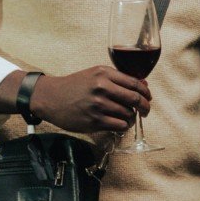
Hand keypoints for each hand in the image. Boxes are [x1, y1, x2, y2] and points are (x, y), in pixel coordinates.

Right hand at [29, 66, 150, 136]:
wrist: (51, 97)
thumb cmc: (75, 86)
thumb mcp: (95, 75)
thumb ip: (118, 78)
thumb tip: (143, 85)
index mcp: (104, 74)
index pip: (135, 83)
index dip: (146, 92)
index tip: (148, 97)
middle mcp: (102, 88)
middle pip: (135, 99)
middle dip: (145, 107)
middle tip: (146, 111)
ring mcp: (98, 105)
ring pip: (128, 114)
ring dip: (132, 118)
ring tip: (128, 117)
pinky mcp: (94, 121)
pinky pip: (119, 125)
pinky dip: (124, 126)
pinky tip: (120, 123)